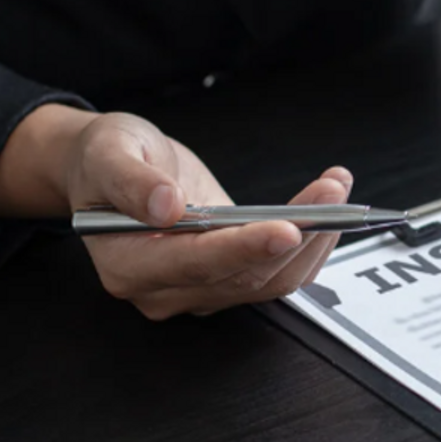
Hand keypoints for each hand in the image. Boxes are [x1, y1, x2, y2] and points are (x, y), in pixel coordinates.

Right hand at [0, 105, 352, 319]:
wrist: (115, 169)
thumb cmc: (105, 159)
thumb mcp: (108, 152)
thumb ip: (130, 180)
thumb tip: (165, 206)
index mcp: (127, 265)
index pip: (194, 265)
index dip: (243, 250)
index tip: (286, 229)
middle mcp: (165, 289)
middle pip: (244, 278)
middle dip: (295, 235)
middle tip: (330, 192)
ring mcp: (200, 289)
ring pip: (271, 280)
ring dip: (314, 238)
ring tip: (335, 187)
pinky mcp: (229, 277)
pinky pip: (280, 272)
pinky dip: (311, 241)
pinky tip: (327, 201)